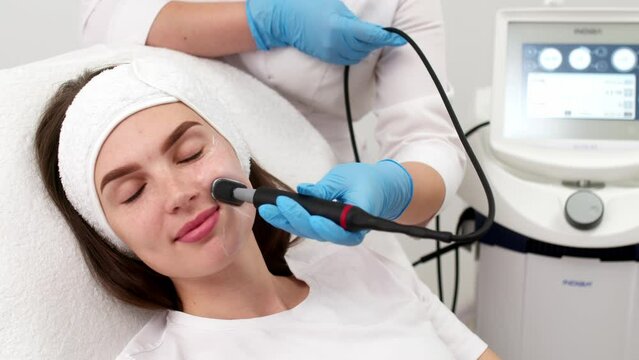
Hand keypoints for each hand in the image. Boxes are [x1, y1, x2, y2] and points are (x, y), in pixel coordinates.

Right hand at [245, 0, 405, 64]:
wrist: (281, 17)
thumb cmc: (306, 5)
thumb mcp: (333, 6)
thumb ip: (351, 20)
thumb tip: (367, 28)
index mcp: (338, 27)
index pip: (369, 35)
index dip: (385, 38)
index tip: (398, 39)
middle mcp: (335, 44)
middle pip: (365, 47)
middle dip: (376, 41)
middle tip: (385, 34)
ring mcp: (329, 52)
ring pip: (357, 55)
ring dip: (366, 48)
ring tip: (370, 38)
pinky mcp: (324, 57)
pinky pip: (346, 58)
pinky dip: (355, 52)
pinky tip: (357, 44)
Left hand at [258, 160, 413, 244]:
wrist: (380, 189)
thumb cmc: (367, 182)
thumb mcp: (347, 178)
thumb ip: (326, 187)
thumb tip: (304, 190)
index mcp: (357, 222)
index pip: (336, 230)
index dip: (319, 225)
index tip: (305, 214)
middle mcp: (345, 233)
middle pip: (316, 233)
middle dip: (294, 219)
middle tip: (278, 204)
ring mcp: (333, 233)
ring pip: (308, 232)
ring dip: (286, 221)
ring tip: (267, 208)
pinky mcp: (325, 228)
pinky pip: (306, 227)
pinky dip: (289, 220)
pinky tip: (273, 211)